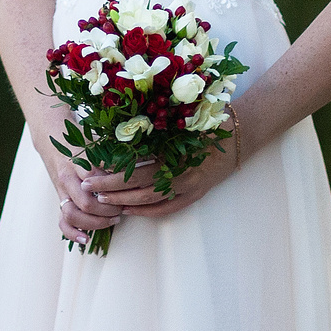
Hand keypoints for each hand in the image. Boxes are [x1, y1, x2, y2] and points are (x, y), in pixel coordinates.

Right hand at [33, 127, 126, 246]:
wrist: (52, 140)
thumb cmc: (80, 142)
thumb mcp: (96, 142)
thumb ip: (113, 155)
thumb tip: (140, 162)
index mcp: (78, 162)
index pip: (96, 180)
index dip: (114, 190)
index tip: (128, 191)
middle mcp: (68, 178)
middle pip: (86, 202)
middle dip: (107, 210)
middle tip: (122, 208)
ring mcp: (62, 191)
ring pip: (72, 214)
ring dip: (94, 222)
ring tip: (112, 220)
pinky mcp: (60, 200)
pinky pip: (62, 222)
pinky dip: (73, 233)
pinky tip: (86, 239)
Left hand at [86, 134, 240, 223]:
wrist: (242, 133)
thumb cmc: (210, 118)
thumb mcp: (181, 119)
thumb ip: (154, 126)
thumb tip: (116, 129)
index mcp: (177, 155)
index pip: (137, 172)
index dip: (112, 176)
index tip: (90, 174)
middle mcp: (183, 175)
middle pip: (141, 189)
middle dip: (112, 191)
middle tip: (88, 189)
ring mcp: (191, 187)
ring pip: (153, 201)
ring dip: (126, 203)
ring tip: (103, 201)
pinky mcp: (197, 194)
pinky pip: (169, 209)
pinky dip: (148, 211)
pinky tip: (130, 210)